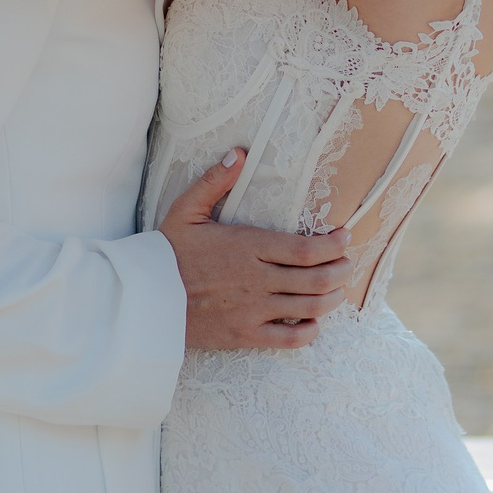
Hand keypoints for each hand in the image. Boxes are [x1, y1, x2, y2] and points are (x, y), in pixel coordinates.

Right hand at [159, 149, 353, 350]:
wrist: (144, 299)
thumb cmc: (166, 253)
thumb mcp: (186, 210)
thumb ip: (214, 182)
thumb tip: (239, 153)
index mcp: (247, 246)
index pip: (305, 249)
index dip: (333, 245)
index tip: (344, 237)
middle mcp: (256, 279)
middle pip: (316, 278)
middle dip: (341, 270)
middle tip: (348, 263)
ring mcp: (252, 309)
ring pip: (309, 308)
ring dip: (332, 299)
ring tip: (338, 290)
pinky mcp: (245, 335)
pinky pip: (289, 339)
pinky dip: (309, 332)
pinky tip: (313, 323)